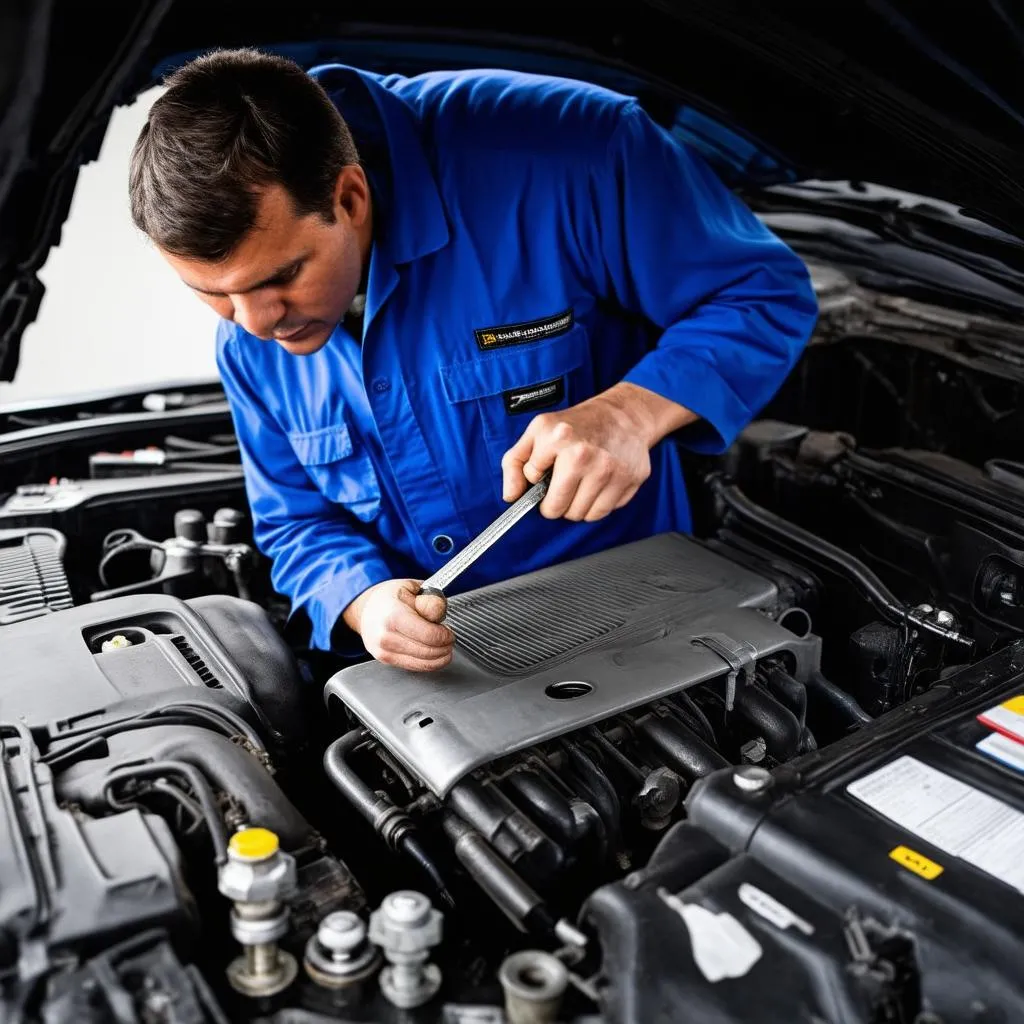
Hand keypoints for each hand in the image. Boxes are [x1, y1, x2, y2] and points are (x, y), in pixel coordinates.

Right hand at [344, 579, 452, 671]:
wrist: (367, 608)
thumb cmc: (391, 597)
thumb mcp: (412, 587)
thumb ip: (430, 599)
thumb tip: (437, 612)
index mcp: (393, 616)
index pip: (429, 635)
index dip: (445, 635)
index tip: (449, 631)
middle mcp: (386, 637)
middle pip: (429, 651)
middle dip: (445, 646)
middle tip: (448, 638)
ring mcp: (384, 651)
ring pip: (424, 663)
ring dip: (440, 657)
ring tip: (442, 645)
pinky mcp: (386, 660)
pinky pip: (415, 667)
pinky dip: (429, 663)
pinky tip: (432, 653)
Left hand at [501, 384, 658, 521]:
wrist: (624, 414)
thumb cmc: (578, 425)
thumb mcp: (538, 432)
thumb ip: (515, 462)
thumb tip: (511, 496)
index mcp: (558, 439)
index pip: (533, 482)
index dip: (537, 477)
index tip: (546, 467)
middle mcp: (585, 455)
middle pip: (558, 508)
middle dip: (555, 502)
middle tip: (562, 485)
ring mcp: (610, 469)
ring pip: (581, 515)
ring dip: (576, 506)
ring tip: (581, 484)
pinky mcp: (630, 480)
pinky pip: (602, 513)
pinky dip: (596, 505)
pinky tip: (598, 486)